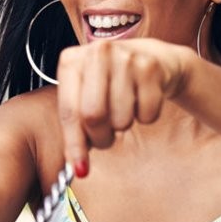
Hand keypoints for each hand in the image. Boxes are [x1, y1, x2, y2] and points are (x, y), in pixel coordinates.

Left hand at [55, 38, 196, 176]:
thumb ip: (76, 128)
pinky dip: (145, 117)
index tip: (80, 168)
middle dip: (101, 136)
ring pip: (121, 118)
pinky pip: (146, 115)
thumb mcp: (85, 96)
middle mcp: (97, 53)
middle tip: (106, 136)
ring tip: (123, 109)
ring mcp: (125, 58)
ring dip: (123, 125)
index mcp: (71, 61)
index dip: (75, 145)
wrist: (150, 58)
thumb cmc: (111, 81)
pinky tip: (141, 99)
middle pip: (93, 116)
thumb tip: (78, 166)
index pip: (69, 112)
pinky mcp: (151, 67)